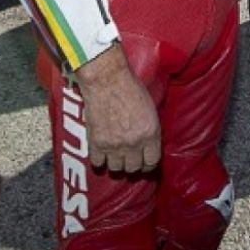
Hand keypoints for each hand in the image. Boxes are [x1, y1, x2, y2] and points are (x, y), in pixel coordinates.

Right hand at [76, 43, 160, 173]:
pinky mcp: (97, 144)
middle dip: (132, 164)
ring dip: (115, 163)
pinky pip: (98, 163)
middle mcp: (134, 143)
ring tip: (114, 156)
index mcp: (150, 133)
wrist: (107, 80)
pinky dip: (99, 160)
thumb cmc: (130, 87)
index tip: (144, 163)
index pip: (152, 162)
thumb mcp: (150, 108)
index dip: (148, 164)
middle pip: (133, 168)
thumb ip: (150, 128)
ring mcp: (114, 145)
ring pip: (116, 169)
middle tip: (128, 159)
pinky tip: (100, 154)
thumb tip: (149, 142)